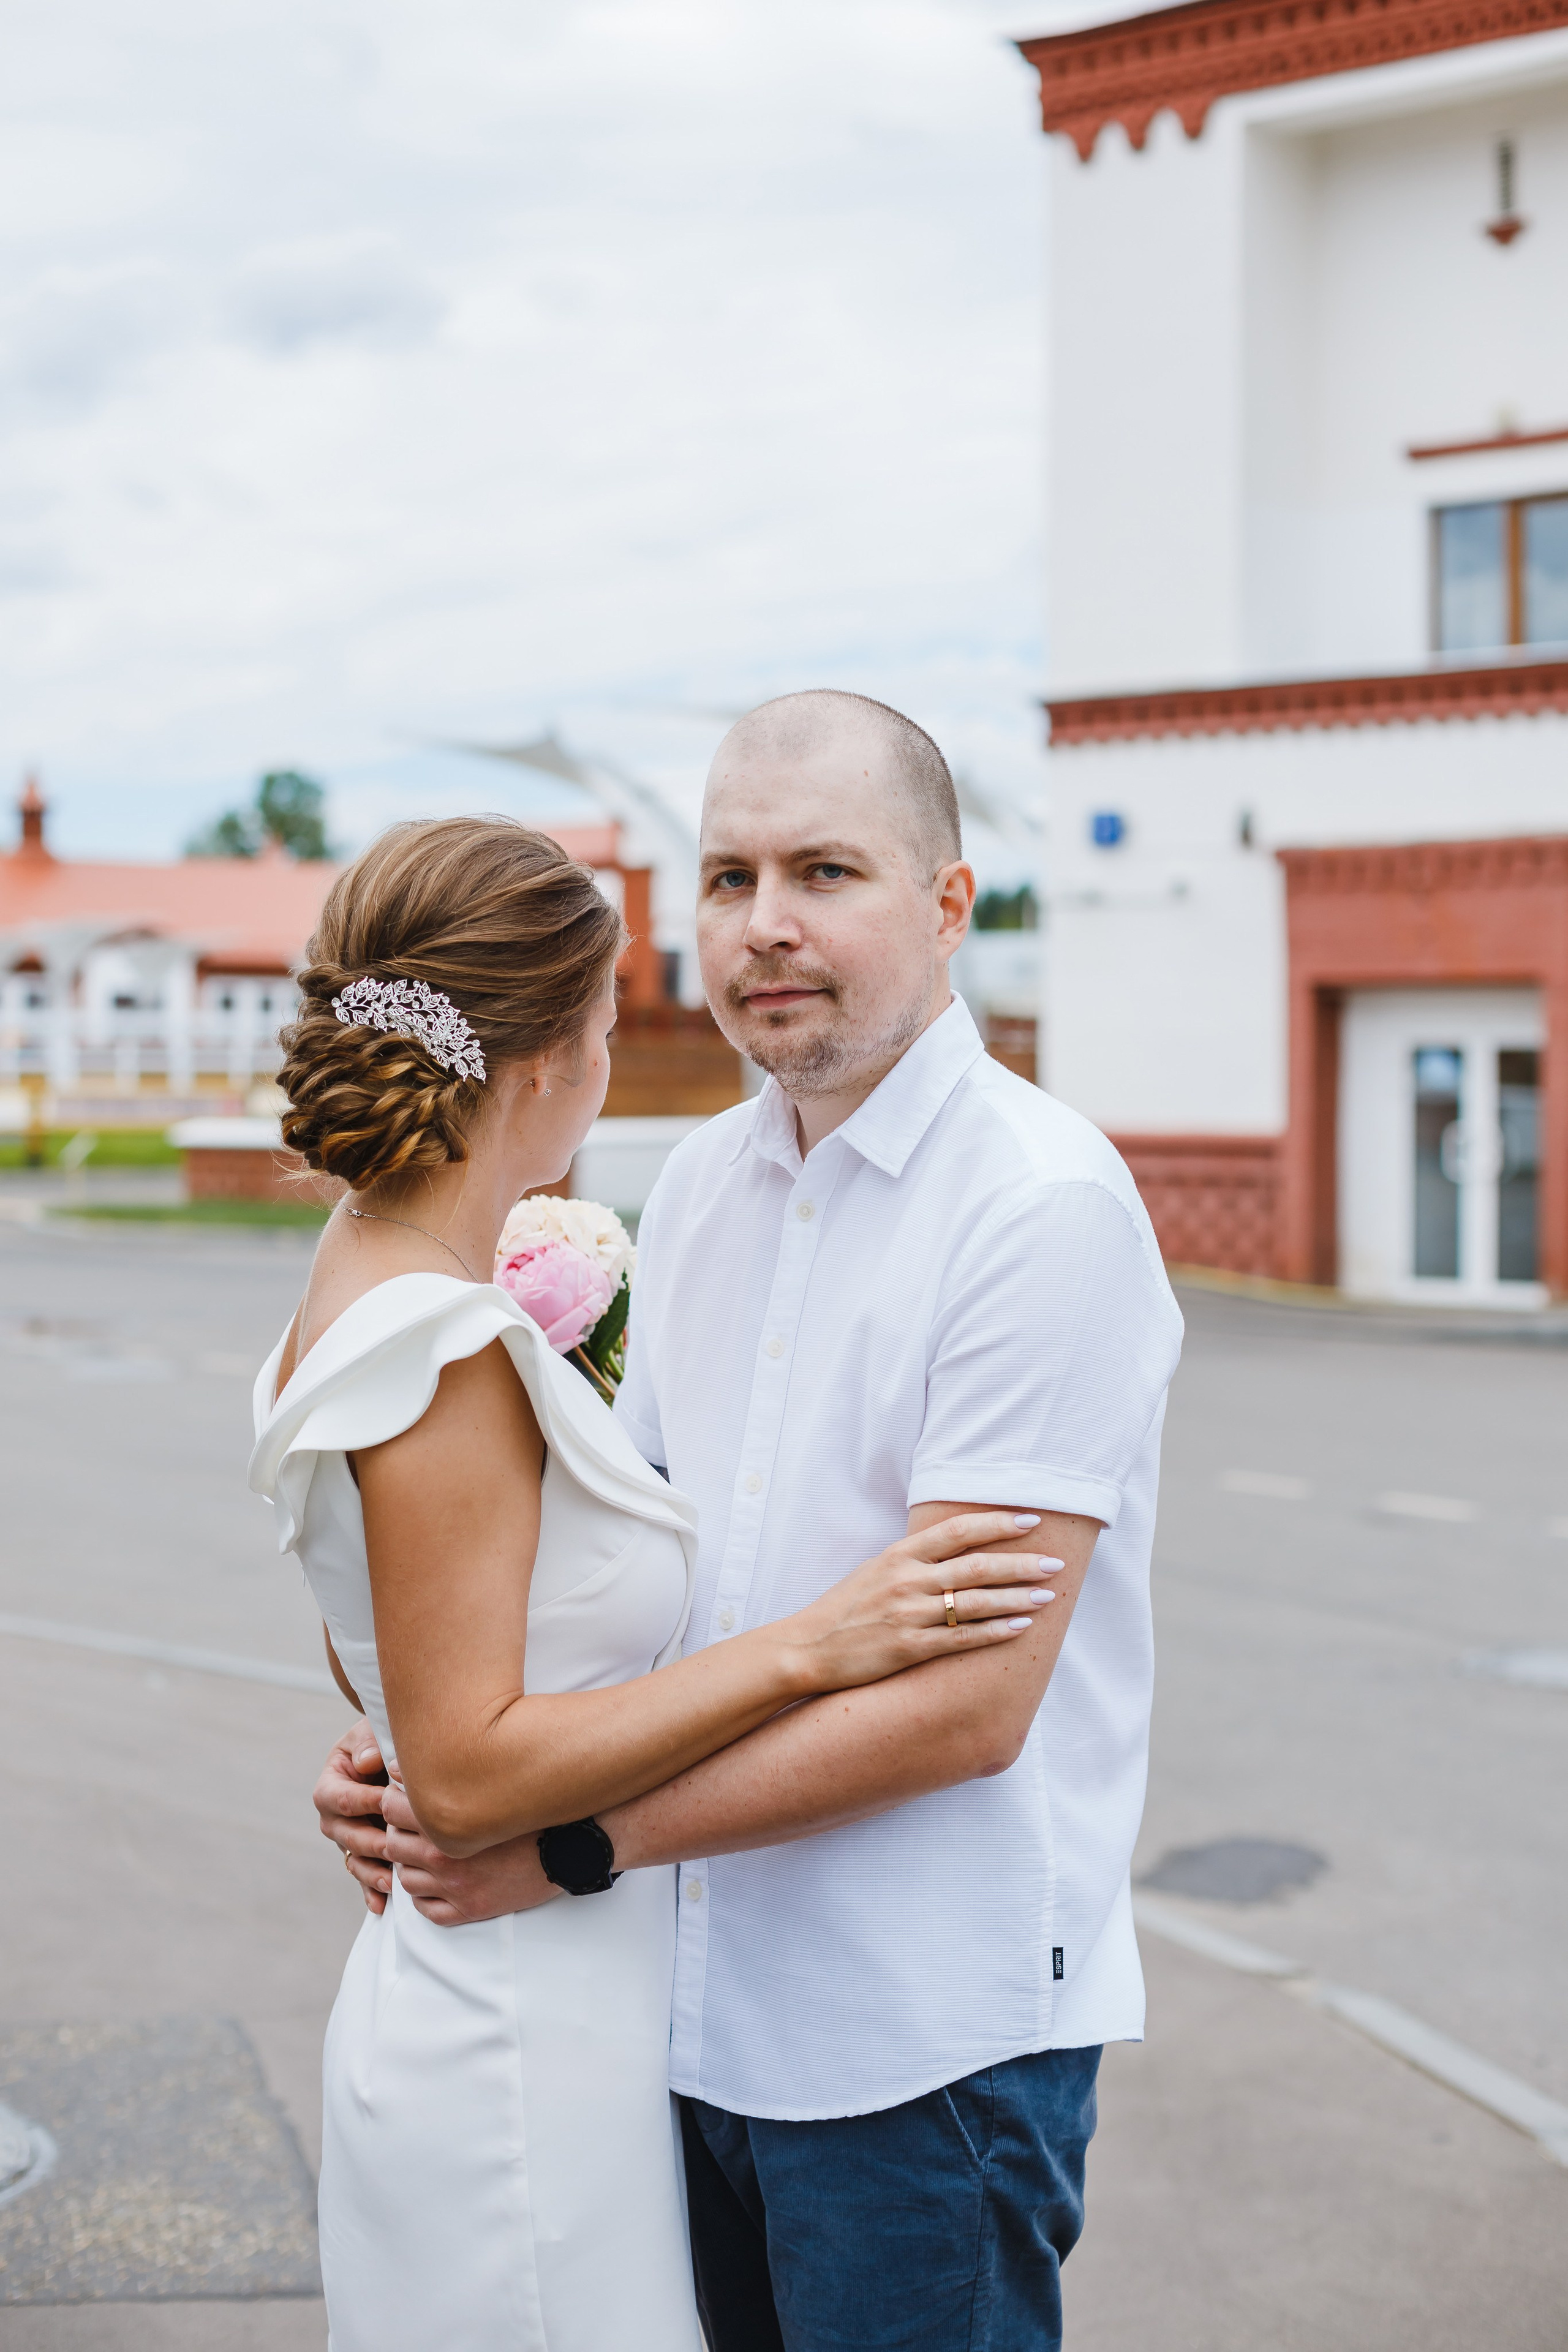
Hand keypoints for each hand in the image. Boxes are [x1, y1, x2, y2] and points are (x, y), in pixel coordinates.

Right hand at [314, 1719, 393, 1912]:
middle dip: (370, 1841)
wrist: (390, 1757)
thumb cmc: (380, 1740)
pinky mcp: (362, 1855)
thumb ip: (367, 1743)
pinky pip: (362, 1876)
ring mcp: (347, 1839)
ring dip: (371, 1872)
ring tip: (390, 1881)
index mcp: (330, 1785)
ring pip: (354, 1859)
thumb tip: (366, 1762)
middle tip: (395, 1846)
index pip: (341, 1797)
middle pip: (345, 1834)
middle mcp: (334, 1817)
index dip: (364, 1800)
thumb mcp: (370, 1732)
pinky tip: (380, 1905)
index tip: (390, 1801)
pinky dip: (370, 1892)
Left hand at [381, 1777, 562, 1924]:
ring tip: (425, 1852)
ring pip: (405, 1879)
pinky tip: (436, 1881)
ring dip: (409, 1864)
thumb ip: (441, 1776)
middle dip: (398, 1830)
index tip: (403, 1795)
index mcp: (448, 1824)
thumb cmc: (531, 1810)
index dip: (393, 1798)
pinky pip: (426, 1910)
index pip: (392, 1809)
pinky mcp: (469, 1910)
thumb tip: (400, 1768)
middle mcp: (445, 1860)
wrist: (571, 1846)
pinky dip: (424, 1896)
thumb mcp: (489, 1785)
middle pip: (393, 1844)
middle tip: (413, 1823)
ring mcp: (456, 1889)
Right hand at [782, 1511, 1062, 1694]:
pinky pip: (961, 1639)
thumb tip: (958, 1546)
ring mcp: (908, 1614)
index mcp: (899, 1555)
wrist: (808, 1648)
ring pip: (975, 1602)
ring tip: (1048, 1597)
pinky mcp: (909, 1648)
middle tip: (1055, 1563)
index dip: (998, 1523)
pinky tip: (1020, 1629)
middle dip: (1021, 1564)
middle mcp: (907, 1580)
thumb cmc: (845, 1608)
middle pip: (976, 1566)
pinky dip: (994, 1632)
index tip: (1031, 1521)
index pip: (958, 1530)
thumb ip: (915, 1558)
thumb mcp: (876, 1569)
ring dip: (1017, 1599)